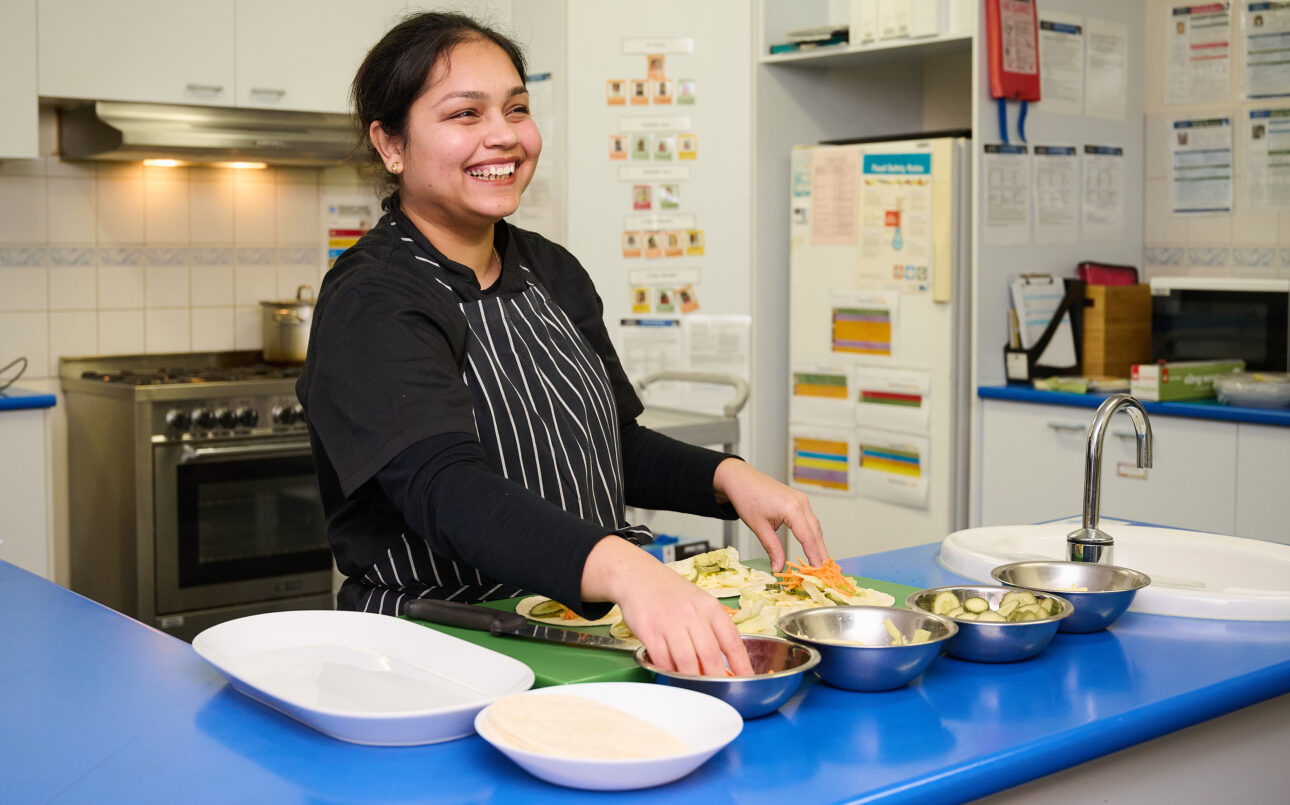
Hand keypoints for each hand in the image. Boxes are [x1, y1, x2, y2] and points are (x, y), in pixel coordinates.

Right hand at [581, 536, 752, 675]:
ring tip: (697, 688)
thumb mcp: (699, 603)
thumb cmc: (672, 593)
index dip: (742, 665)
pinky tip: (672, 674)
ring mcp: (670, 622)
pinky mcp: (649, 630)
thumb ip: (711, 629)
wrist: (639, 576)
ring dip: (693, 680)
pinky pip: (662, 659)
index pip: (732, 641)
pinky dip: (669, 671)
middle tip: (721, 692)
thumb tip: (724, 663)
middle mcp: (692, 614)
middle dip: (717, 679)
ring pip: (686, 661)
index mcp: (710, 608)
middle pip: (710, 655)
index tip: (747, 681)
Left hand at [712, 458, 826, 571]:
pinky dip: (812, 533)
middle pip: (816, 533)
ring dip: (818, 544)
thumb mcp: (759, 527)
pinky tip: (811, 544)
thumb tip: (778, 568)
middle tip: (823, 572)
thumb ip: (772, 548)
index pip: (808, 538)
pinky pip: (810, 519)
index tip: (817, 572)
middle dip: (820, 553)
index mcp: (792, 509)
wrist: (740, 478)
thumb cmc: (747, 497)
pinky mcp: (798, 499)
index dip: (814, 556)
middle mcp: (801, 503)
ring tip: (818, 562)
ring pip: (815, 526)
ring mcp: (801, 499)